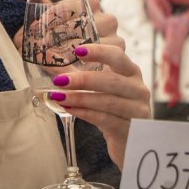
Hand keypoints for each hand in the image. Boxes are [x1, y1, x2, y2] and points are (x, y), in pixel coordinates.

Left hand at [46, 33, 150, 168]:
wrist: (128, 137)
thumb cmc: (111, 105)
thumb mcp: (102, 86)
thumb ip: (84, 72)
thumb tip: (50, 59)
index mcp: (131, 72)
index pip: (118, 56)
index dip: (99, 52)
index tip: (77, 51)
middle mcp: (138, 89)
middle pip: (112, 81)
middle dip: (83, 80)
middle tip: (59, 80)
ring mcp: (138, 110)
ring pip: (108, 102)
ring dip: (80, 98)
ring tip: (58, 97)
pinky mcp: (132, 129)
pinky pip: (106, 120)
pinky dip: (85, 113)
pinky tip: (69, 109)